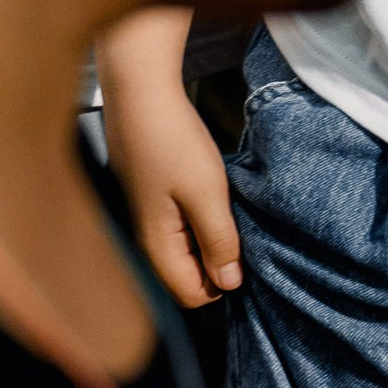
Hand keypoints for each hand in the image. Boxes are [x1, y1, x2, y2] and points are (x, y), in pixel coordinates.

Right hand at [98, 9, 239, 307]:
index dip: (223, 285)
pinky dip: (203, 218)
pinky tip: (216, 195)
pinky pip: (182, 225)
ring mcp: (149, 216)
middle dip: (219, 264)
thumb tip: (229, 284)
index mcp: (156, 243)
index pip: (191, 295)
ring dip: (213, 238)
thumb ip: (218, 241)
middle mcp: (147, 236)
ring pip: (187, 249)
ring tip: (231, 210)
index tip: (246, 254)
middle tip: (243, 230)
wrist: (140, 91)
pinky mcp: (154, 195)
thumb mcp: (206, 193)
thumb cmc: (171, 139)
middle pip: (188, 275)